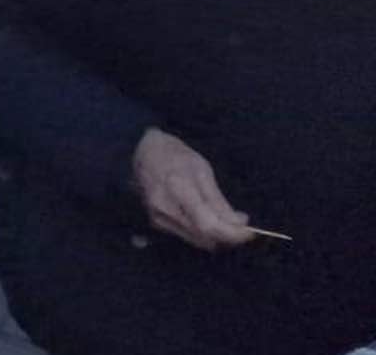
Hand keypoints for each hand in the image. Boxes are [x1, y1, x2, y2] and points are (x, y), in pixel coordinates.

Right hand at [134, 129, 254, 250]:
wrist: (139, 151)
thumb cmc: (174, 154)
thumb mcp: (201, 169)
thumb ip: (218, 199)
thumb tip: (239, 223)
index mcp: (178, 189)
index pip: (209, 224)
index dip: (232, 234)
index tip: (250, 232)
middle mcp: (165, 208)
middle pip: (204, 236)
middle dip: (228, 235)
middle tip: (242, 226)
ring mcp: (158, 217)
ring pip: (197, 239)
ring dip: (216, 236)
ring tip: (227, 222)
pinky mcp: (156, 223)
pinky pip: (187, 235)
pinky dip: (202, 233)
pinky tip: (208, 220)